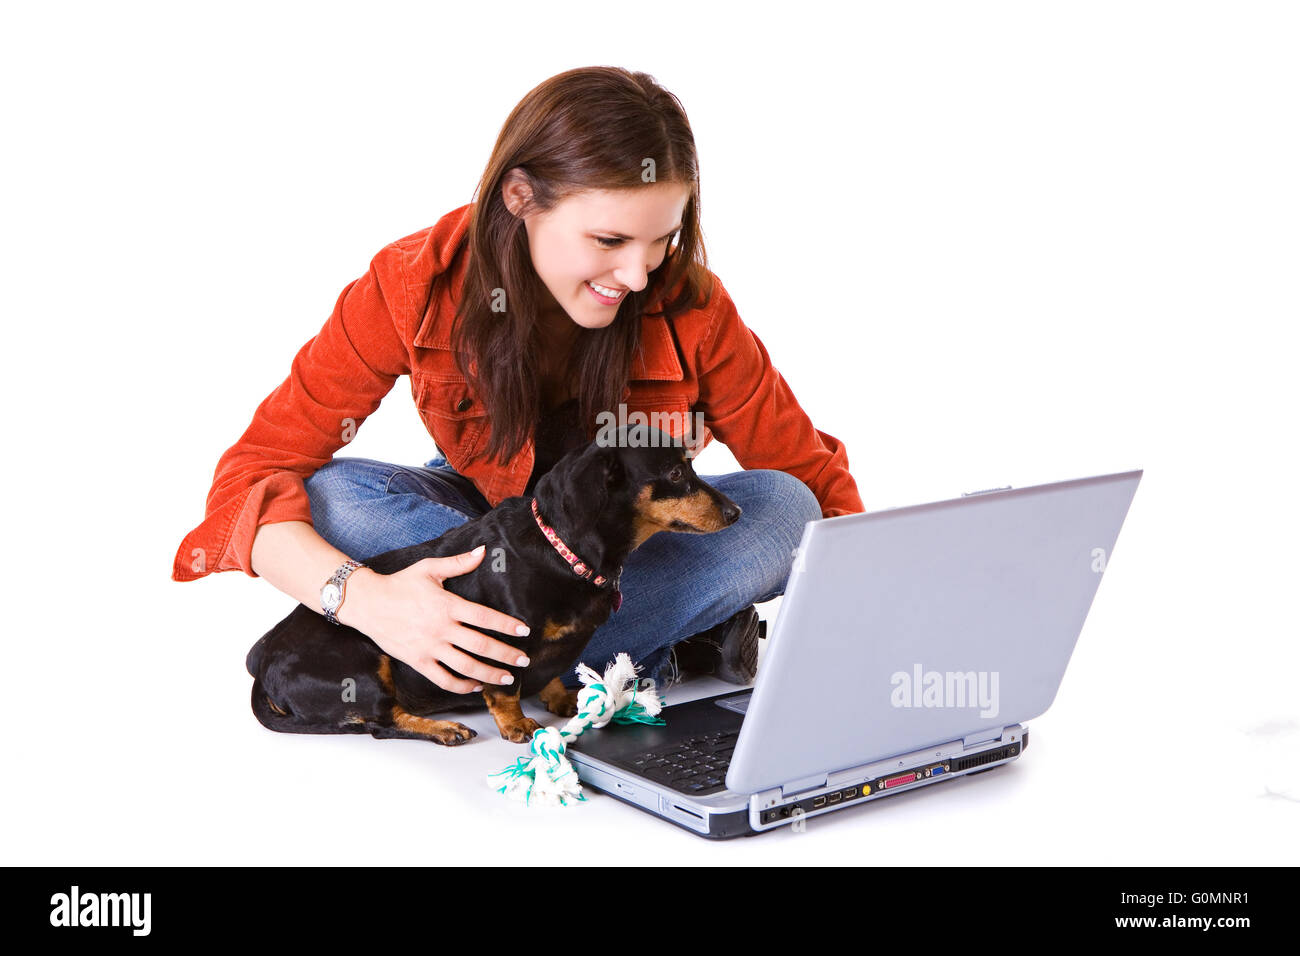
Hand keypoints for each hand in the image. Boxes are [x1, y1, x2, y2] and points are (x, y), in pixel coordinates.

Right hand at [339, 545, 530, 693]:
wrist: (367, 602)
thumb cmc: (400, 583)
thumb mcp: (429, 569)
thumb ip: (458, 563)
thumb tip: (483, 550)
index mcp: (447, 605)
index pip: (485, 617)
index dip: (507, 625)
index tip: (524, 631)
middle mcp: (441, 628)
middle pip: (481, 645)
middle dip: (506, 655)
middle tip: (524, 661)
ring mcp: (429, 647)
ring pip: (466, 666)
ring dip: (489, 674)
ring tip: (506, 679)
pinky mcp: (418, 661)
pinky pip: (443, 679)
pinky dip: (461, 685)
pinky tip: (475, 686)